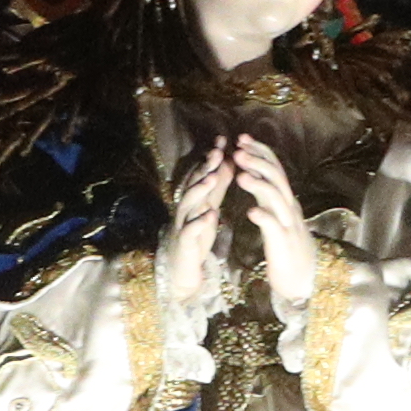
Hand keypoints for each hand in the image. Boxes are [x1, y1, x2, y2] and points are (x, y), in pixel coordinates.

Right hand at [154, 137, 237, 312]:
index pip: (202, 174)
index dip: (211, 157)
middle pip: (193, 184)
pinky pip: (189, 231)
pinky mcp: (183, 244)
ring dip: (199, 190)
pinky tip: (211, 215)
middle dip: (204, 167)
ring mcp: (182, 225)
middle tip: (216, 152)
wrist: (183, 271)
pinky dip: (199, 223)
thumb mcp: (209, 209)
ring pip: (187, 204)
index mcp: (195, 201)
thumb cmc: (197, 238)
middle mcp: (186, 209)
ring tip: (212, 178)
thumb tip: (228, 163)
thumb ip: (217, 189)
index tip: (223, 140)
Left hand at [228, 139, 318, 313]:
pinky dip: (263, 218)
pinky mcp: (282, 244)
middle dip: (257, 161)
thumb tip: (254, 172)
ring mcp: (287, 225)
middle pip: (275, 177)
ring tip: (240, 175)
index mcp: (284, 200)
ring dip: (258, 185)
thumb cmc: (287, 248)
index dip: (259, 151)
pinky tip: (250, 212)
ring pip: (275, 199)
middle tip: (238, 149)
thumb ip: (267, 195)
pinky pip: (274, 228)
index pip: (274, 168)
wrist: (305, 279)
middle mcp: (288, 208)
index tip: (242, 138)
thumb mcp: (277, 215)